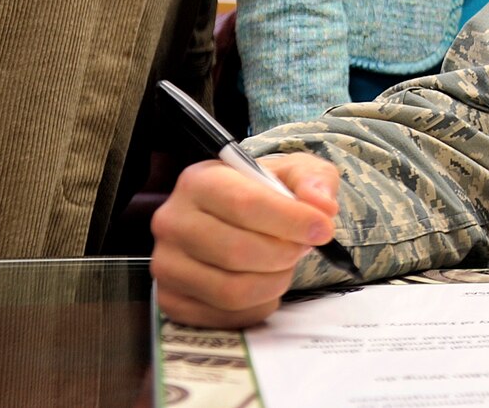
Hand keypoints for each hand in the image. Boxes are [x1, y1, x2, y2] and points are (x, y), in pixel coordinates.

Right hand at [151, 153, 339, 327]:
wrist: (237, 220)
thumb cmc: (265, 194)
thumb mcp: (295, 171)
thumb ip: (314, 179)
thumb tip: (322, 207)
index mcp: (200, 181)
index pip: (245, 204)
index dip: (291, 220)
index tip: (322, 229)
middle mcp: (173, 221)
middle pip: (237, 251)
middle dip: (284, 254)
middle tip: (302, 248)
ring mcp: (166, 264)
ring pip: (231, 290)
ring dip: (274, 282)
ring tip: (284, 265)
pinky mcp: (171, 300)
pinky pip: (225, 317)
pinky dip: (258, 306)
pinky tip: (266, 284)